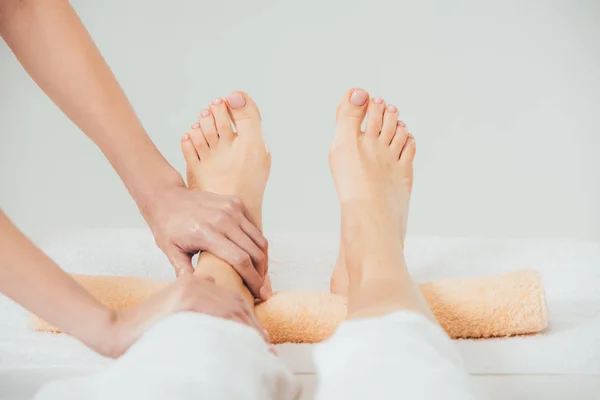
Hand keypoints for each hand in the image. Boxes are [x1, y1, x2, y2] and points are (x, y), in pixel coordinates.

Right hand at [95, 274, 267, 357]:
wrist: (115, 329)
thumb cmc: (145, 325)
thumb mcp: (174, 305)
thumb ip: (195, 297)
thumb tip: (218, 296)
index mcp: (195, 282)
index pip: (231, 297)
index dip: (249, 316)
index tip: (260, 334)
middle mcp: (196, 282)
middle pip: (235, 302)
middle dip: (253, 326)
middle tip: (266, 344)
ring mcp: (191, 290)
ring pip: (231, 309)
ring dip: (249, 330)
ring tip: (261, 348)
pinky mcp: (185, 301)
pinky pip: (219, 315)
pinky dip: (235, 328)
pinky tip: (245, 342)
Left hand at [143, 183, 267, 297]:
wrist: (166, 197)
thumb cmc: (167, 226)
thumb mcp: (170, 251)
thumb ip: (185, 272)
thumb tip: (200, 291)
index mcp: (206, 233)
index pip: (240, 260)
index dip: (252, 279)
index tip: (257, 293)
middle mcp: (223, 219)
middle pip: (255, 251)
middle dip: (262, 273)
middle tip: (262, 288)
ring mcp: (232, 209)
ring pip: (259, 239)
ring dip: (263, 259)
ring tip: (260, 274)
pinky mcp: (236, 203)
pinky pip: (254, 227)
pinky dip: (257, 243)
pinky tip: (253, 256)